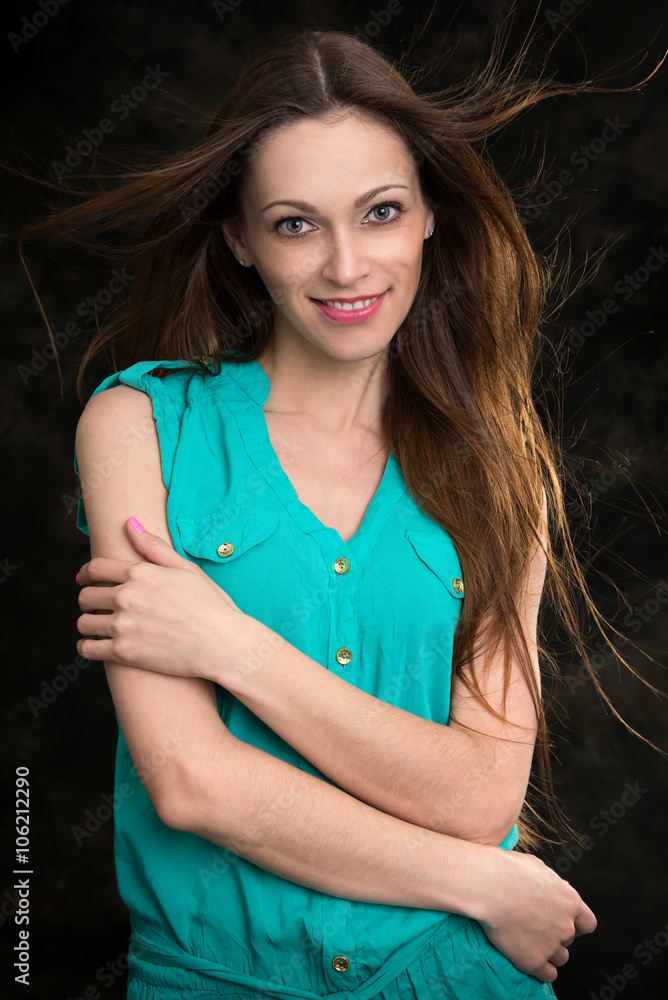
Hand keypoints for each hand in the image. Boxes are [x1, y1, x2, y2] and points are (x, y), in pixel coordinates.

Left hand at [75, 517, 252, 680]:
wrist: (223, 644)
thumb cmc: (211, 605)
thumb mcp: (187, 568)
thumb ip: (154, 547)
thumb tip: (130, 524)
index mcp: (141, 573)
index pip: (95, 568)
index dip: (86, 574)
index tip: (85, 580)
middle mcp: (127, 596)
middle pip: (86, 596)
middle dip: (89, 600)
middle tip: (97, 607)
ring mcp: (123, 625)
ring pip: (84, 623)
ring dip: (89, 624)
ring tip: (99, 627)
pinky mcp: (123, 652)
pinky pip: (87, 649)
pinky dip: (88, 647)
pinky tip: (98, 646)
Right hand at [476, 850, 596, 982]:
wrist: (489, 886)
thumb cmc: (508, 870)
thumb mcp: (538, 868)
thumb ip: (551, 884)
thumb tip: (552, 888)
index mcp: (570, 902)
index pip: (587, 923)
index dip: (576, 924)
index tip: (564, 922)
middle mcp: (566, 926)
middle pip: (569, 939)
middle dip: (556, 935)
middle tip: (536, 927)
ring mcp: (551, 945)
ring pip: (560, 958)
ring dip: (550, 953)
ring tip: (531, 943)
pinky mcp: (534, 960)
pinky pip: (548, 974)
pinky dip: (542, 969)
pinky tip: (530, 959)